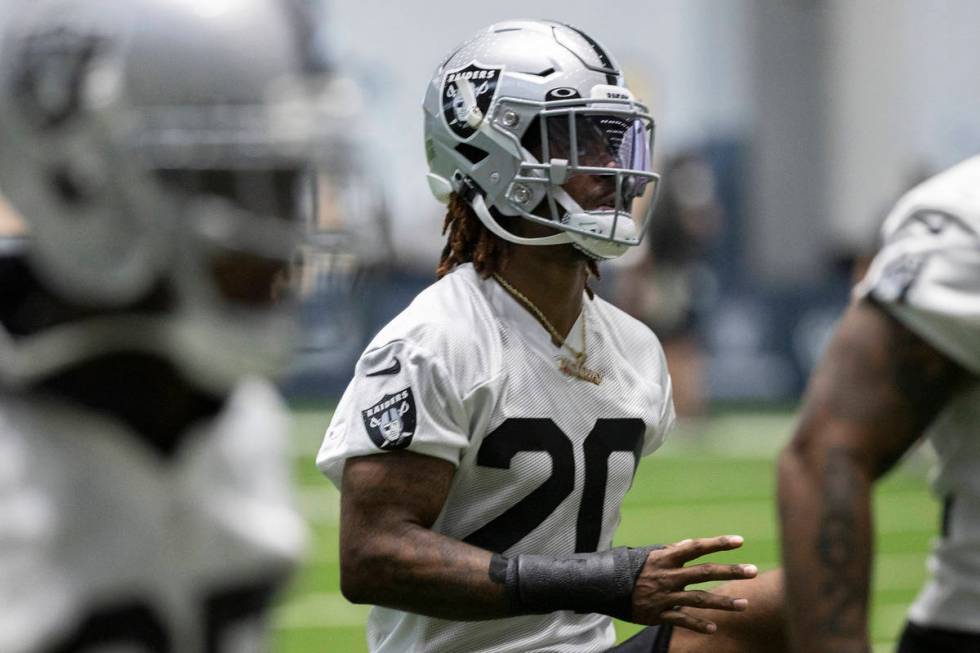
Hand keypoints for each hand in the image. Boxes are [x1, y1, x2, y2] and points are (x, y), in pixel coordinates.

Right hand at [630, 535, 756, 632]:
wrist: (602, 587)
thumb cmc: (629, 568)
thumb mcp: (648, 554)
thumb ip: (671, 551)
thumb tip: (690, 543)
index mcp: (665, 558)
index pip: (696, 547)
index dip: (718, 543)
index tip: (739, 541)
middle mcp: (668, 576)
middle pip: (704, 573)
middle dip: (730, 571)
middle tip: (752, 571)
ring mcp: (664, 596)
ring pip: (698, 599)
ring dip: (723, 603)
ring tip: (744, 605)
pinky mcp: (657, 614)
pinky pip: (682, 620)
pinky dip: (698, 624)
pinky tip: (714, 628)